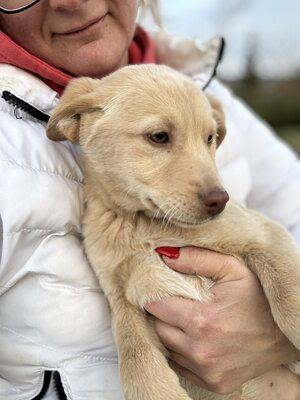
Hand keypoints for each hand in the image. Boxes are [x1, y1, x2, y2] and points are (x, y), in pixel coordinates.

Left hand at [145, 247, 299, 394]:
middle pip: (157, 329)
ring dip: (168, 332)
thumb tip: (164, 253)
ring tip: (179, 318)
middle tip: (168, 301)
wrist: (287, 334)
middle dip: (158, 314)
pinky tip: (190, 337)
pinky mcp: (214, 384)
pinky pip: (180, 366)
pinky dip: (179, 351)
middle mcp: (201, 351)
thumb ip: (197, 258)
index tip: (154, 288)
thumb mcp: (233, 268)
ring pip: (166, 348)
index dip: (152, 295)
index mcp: (202, 321)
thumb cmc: (260, 298)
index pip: (155, 307)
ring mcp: (207, 371)